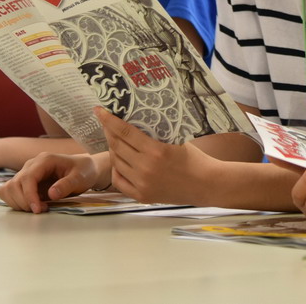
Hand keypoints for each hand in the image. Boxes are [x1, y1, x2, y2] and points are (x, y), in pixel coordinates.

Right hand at [0, 152, 103, 212]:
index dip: (29, 196)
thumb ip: (67, 185)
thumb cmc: (83, 171)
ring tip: (38, 208)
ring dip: (18, 203)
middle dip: (24, 202)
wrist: (84, 169)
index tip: (37, 209)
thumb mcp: (80, 178)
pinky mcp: (25, 182)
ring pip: (8, 189)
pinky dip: (16, 202)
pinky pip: (10, 192)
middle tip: (42, 210)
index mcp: (45, 160)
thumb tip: (51, 194)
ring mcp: (26, 173)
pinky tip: (32, 205)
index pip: (28, 178)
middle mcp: (32, 165)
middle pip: (14, 184)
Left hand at [97, 106, 212, 203]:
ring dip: (112, 149)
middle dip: (108, 132)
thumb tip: (134, 121)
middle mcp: (146, 168)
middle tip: (105, 122)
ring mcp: (142, 184)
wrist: (206, 184)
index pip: (124, 132)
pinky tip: (120, 161)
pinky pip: (119, 180)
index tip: (99, 110)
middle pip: (117, 146)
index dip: (109, 120)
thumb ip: (154, 134)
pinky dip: (117, 169)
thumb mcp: (176, 140)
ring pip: (116, 162)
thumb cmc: (194, 158)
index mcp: (156, 151)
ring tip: (114, 140)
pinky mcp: (142, 196)